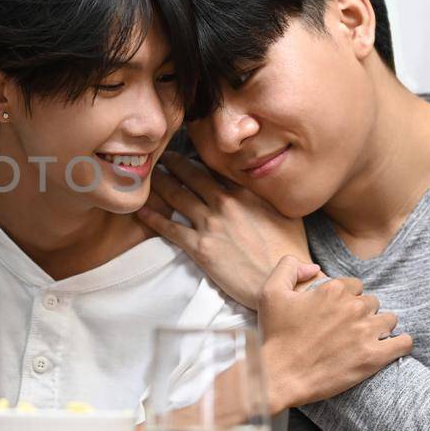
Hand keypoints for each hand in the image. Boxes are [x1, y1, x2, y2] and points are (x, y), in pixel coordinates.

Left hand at [135, 153, 308, 308]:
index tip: (186, 149)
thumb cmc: (289, 249)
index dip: (199, 157)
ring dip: (159, 184)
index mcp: (245, 191)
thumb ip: (267, 195)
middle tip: (159, 155)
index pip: (215, 167)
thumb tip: (264, 183)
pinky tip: (141, 211)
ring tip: (148, 175)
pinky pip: (170, 229)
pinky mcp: (200, 248)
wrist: (283, 280)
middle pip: (191, 176)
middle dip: (173, 163)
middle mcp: (224, 202)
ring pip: (176, 196)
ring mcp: (210, 224)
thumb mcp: (285, 212)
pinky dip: (153, 218)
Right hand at [256, 257, 412, 411]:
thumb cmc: (274, 337)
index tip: (335, 313)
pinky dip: (399, 344)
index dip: (345, 298)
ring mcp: (366, 332)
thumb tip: (315, 267)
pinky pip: (403, 343)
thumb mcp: (269, 292)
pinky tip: (387, 348)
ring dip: (379, 327)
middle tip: (346, 329)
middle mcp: (352, 307)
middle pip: (372, 302)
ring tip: (364, 340)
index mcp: (332, 290)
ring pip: (388, 320)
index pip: (354, 285)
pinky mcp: (374, 357)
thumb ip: (289, 267)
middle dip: (362, 313)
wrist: (280, 377)